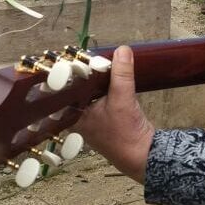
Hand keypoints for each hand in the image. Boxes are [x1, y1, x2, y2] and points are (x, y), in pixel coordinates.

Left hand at [71, 46, 154, 182]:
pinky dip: (102, 85)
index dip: (64, 72)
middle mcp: (77, 117)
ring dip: (92, 78)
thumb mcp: (123, 99)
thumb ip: (121, 74)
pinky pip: (97, 95)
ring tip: (95, 60)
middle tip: (82, 54)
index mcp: (73, 115)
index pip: (62, 89)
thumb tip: (122, 50)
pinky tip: (107, 75)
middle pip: (74, 88)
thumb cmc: (125, 134)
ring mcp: (90, 117)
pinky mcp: (103, 116)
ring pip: (86, 91)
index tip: (67, 56)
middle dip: (79, 72)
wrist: (142, 154)